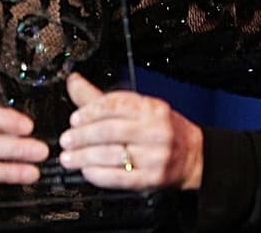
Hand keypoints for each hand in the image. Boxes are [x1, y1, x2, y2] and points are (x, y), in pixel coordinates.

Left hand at [57, 72, 203, 190]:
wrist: (194, 156)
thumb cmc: (163, 129)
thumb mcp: (139, 108)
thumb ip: (102, 99)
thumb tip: (73, 81)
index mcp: (153, 108)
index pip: (116, 104)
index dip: (91, 111)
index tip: (74, 118)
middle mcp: (156, 130)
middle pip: (112, 130)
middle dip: (83, 136)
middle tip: (66, 140)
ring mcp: (155, 156)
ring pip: (113, 154)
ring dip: (85, 157)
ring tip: (68, 158)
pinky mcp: (152, 178)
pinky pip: (120, 177)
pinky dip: (99, 174)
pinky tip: (86, 171)